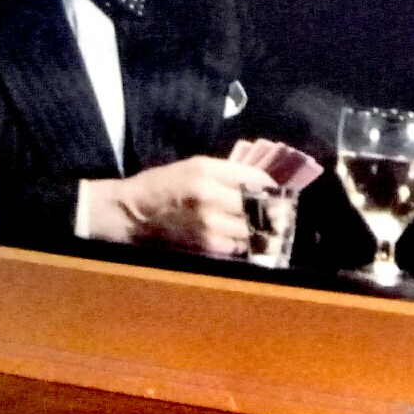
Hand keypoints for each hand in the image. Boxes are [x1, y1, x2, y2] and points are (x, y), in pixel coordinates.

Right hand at [81, 155, 274, 252]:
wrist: (131, 215)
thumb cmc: (163, 185)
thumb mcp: (195, 166)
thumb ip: (228, 173)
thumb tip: (261, 181)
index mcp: (207, 172)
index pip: (255, 178)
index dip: (272, 184)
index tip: (279, 189)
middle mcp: (210, 198)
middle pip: (258, 205)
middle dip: (273, 208)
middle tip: (282, 210)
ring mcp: (208, 226)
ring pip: (252, 229)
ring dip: (262, 228)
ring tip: (269, 225)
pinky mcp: (205, 248)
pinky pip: (238, 247)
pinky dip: (245, 243)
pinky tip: (245, 238)